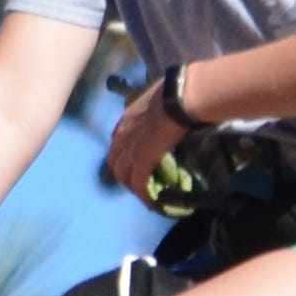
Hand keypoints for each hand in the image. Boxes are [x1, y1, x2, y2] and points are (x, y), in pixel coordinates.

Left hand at [101, 70, 195, 196]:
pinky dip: (144, 195)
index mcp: (127, 117)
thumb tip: (173, 107)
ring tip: (144, 194)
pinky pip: (138, 184)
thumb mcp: (160, 97)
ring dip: (133, 186)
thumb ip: (158, 107)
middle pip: (115, 161)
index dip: (123, 153)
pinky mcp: (140, 162)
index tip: (134, 160)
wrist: (180, 97)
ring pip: (123, 176)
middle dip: (124, 173)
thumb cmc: (177, 92)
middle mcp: (123, 134)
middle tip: (138, 182)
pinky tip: (152, 203)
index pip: (118, 141)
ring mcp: (130, 150)